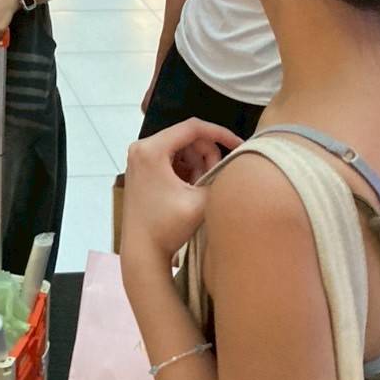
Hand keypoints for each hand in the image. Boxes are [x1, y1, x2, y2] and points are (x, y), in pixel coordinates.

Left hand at [121, 119, 243, 263]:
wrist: (141, 252)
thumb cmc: (166, 228)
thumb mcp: (201, 202)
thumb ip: (221, 177)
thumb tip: (235, 162)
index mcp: (151, 149)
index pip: (193, 127)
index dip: (220, 133)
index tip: (239, 144)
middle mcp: (141, 147)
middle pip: (188, 138)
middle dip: (208, 155)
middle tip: (216, 179)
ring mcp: (140, 157)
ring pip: (182, 149)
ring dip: (198, 164)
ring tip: (201, 188)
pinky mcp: (143, 168)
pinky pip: (173, 158)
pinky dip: (187, 170)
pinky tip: (192, 189)